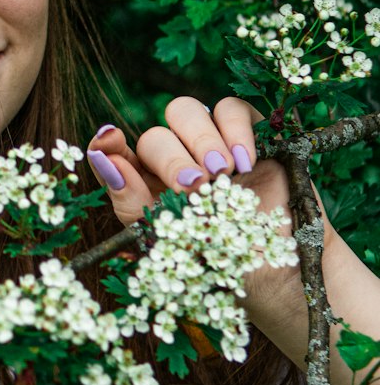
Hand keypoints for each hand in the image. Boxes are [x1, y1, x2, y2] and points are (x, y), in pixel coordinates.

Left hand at [85, 93, 335, 257]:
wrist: (284, 276)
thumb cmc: (223, 265)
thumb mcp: (170, 243)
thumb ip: (131, 202)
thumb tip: (100, 158)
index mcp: (146, 187)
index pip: (115, 155)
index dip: (108, 146)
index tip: (108, 142)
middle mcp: (175, 161)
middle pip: (155, 135)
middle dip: (172, 160)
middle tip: (194, 187)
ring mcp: (210, 144)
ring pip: (185, 110)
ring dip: (200, 140)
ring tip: (221, 174)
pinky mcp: (248, 134)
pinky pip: (230, 108)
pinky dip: (235, 130)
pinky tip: (245, 162)